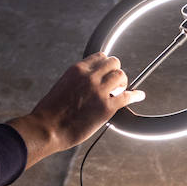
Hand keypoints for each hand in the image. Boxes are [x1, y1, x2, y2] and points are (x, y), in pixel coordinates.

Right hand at [10, 52, 147, 166]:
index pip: (100, 57)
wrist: (46, 128)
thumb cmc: (50, 112)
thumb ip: (77, 82)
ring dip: (123, 83)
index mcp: (77, 70)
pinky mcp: (107, 107)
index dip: (106, 65)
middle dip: (116, 72)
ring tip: (119, 92)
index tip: (107, 72)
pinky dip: (136, 96)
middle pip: (114, 63)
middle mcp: (90, 77)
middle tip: (115, 83)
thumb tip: (86, 85)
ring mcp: (99, 91)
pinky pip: (128, 97)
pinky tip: (139, 96)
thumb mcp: (62, 86)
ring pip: (122, 76)